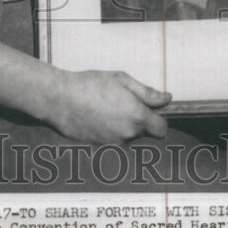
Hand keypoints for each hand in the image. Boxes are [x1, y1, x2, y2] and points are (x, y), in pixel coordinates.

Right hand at [48, 69, 170, 143]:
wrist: (60, 99)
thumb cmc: (90, 85)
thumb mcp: (121, 80)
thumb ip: (147, 92)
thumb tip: (166, 99)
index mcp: (137, 116)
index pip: (161, 130)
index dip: (159, 120)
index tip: (152, 112)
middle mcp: (128, 134)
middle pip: (144, 133)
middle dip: (139, 121)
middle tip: (123, 104)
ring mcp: (114, 143)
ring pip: (128, 137)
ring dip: (124, 126)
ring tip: (106, 109)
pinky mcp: (101, 147)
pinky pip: (113, 140)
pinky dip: (110, 131)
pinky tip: (98, 117)